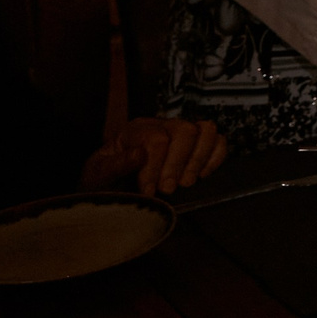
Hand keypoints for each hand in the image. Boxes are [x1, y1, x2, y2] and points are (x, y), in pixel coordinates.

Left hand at [80, 117, 226, 193]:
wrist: (109, 191)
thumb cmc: (104, 183)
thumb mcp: (97, 175)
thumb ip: (115, 165)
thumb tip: (140, 154)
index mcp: (136, 129)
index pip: (157, 139)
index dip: (156, 166)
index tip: (149, 191)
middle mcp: (163, 126)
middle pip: (185, 131)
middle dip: (178, 164)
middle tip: (168, 189)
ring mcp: (182, 134)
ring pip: (206, 131)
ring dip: (199, 159)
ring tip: (185, 182)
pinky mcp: (197, 146)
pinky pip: (219, 141)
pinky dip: (215, 158)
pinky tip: (201, 175)